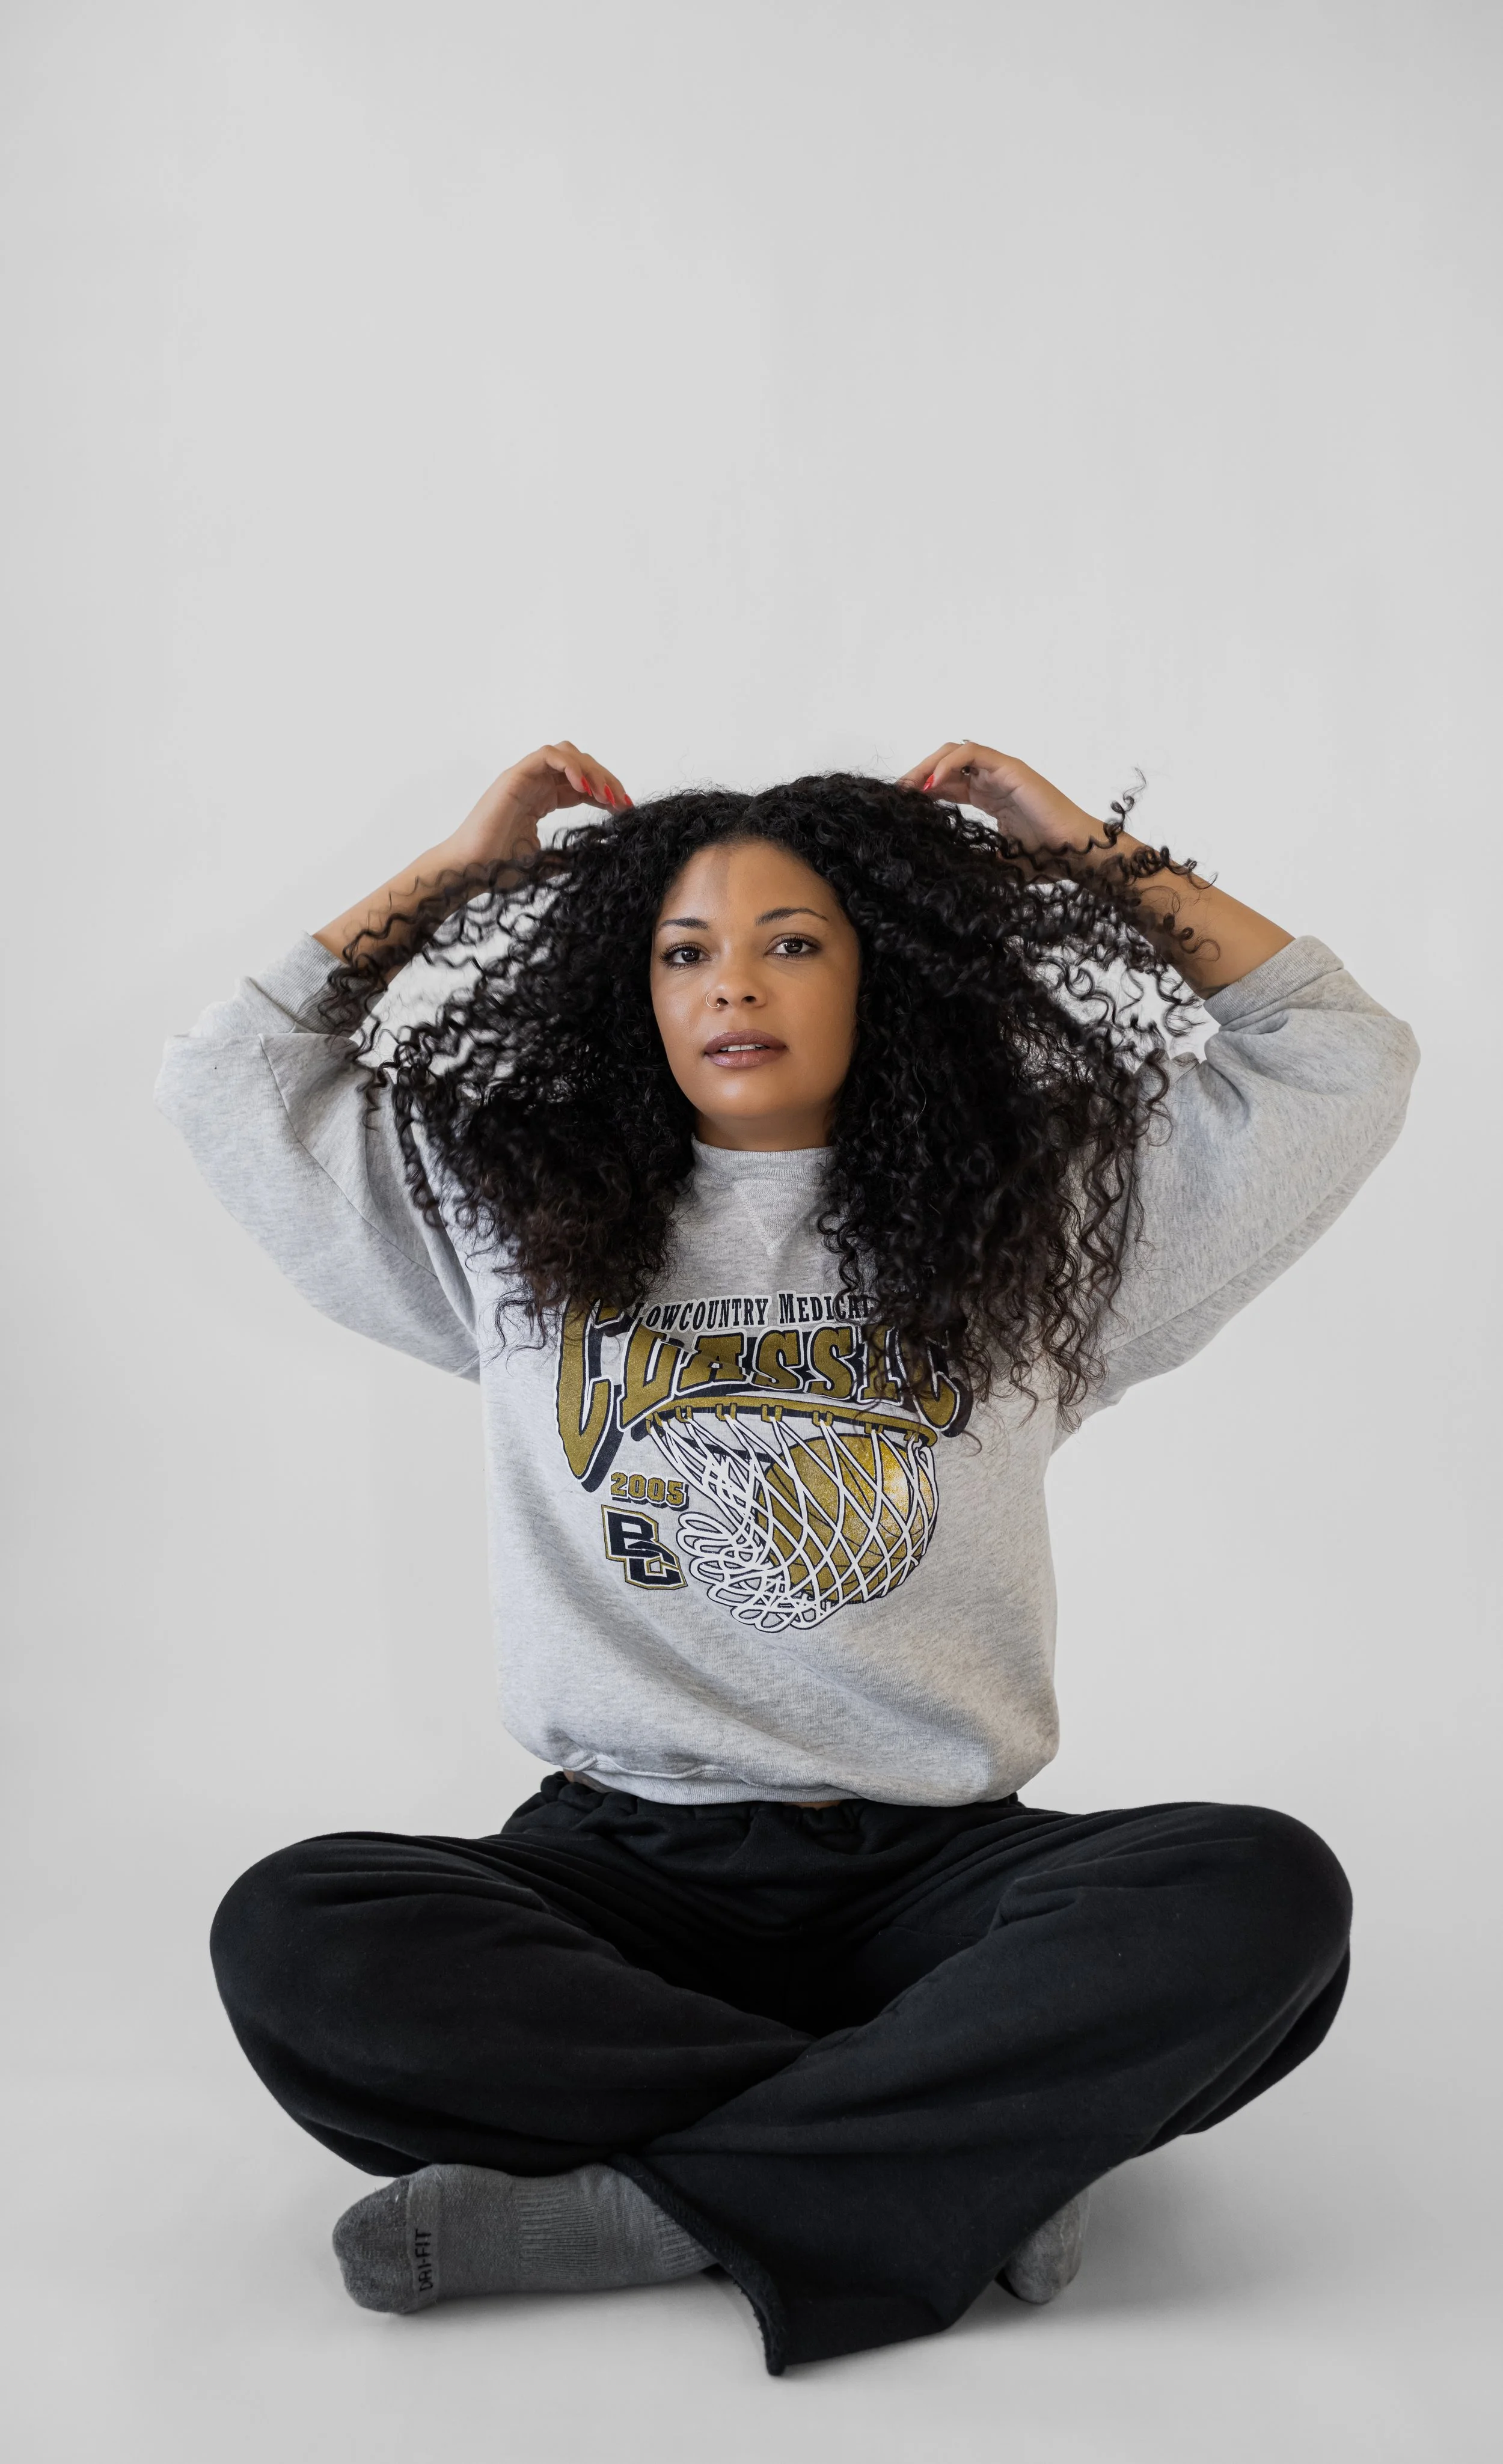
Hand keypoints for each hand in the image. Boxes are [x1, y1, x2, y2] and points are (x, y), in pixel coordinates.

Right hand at [312, 743, 631, 965]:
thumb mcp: (544, 863)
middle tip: (623, 803)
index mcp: (540, 799)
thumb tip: (595, 857)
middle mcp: (533, 784)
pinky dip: (570, 765)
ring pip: (566, 753)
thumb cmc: (497, 869)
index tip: (625, 811)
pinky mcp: (513, 777)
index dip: (605, 792)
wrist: (469, 873)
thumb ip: (566, 856)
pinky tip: (584, 787)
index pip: (580, 783)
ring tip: (606, 796)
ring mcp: (523, 778)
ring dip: (592, 771)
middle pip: (579, 763)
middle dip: (605, 779)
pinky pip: (547, 755)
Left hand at [897, 741, 1103, 856]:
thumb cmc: (1048, 860)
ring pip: (955, 751)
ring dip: (928, 765)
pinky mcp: (1011, 768)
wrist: (1078, 854)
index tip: (901, 806)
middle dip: (919, 774)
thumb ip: (976, 857)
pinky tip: (932, 784)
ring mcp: (1003, 771)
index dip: (924, 790)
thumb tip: (947, 869)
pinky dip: (948, 763)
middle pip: (947, 763)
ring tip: (909, 787)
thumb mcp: (1000, 861)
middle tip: (898, 794)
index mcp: (991, 797)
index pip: (948, 783)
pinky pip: (972, 752)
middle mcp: (994, 780)